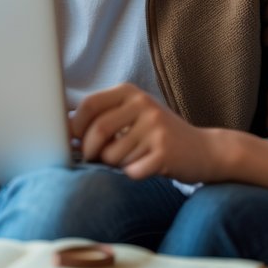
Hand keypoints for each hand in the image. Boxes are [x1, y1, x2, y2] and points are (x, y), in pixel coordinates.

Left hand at [70, 83, 220, 182]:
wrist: (204, 150)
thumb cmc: (158, 135)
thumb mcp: (133, 115)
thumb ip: (103, 116)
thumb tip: (64, 127)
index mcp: (131, 93)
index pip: (89, 105)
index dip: (75, 126)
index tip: (73, 140)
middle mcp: (144, 104)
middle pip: (98, 131)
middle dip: (89, 151)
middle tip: (94, 158)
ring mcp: (156, 127)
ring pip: (113, 156)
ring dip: (114, 165)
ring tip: (132, 159)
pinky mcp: (164, 151)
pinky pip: (131, 171)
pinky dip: (133, 174)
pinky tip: (146, 167)